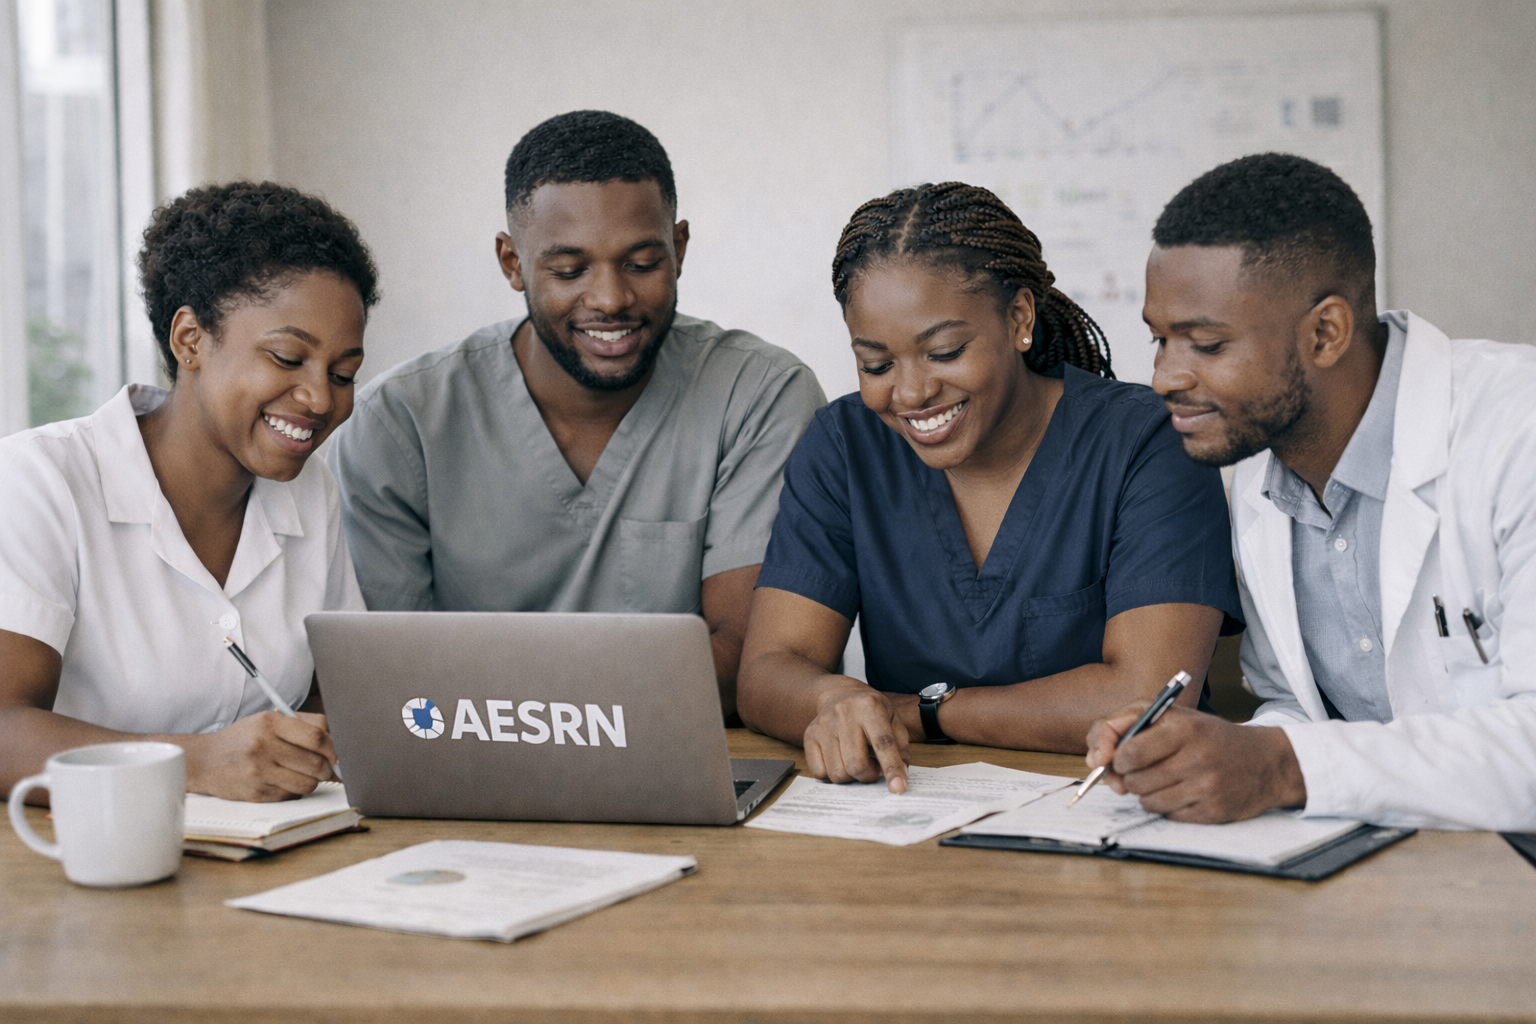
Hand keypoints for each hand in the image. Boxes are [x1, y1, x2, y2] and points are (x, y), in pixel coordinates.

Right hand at [177, 711, 338, 801]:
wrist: (206, 760)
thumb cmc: (244, 738)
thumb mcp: (268, 720)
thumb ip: (303, 726)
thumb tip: (338, 745)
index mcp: (270, 722)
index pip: (316, 737)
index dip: (334, 748)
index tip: (337, 754)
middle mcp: (264, 745)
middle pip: (316, 763)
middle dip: (328, 768)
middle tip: (327, 768)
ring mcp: (259, 771)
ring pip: (308, 783)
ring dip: (312, 781)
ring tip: (303, 774)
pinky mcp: (257, 793)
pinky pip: (291, 795)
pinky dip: (294, 790)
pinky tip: (282, 780)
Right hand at [803, 679, 911, 792]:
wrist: (839, 694)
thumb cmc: (869, 710)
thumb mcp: (893, 718)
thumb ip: (900, 746)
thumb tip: (900, 775)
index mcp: (870, 706)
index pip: (883, 743)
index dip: (891, 768)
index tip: (897, 788)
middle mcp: (844, 713)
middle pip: (856, 765)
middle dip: (868, 775)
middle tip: (873, 767)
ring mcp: (823, 725)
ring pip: (838, 773)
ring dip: (851, 776)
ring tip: (856, 761)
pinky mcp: (809, 736)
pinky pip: (820, 773)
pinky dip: (832, 774)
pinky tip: (839, 760)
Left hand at [1083, 703, 1305, 822]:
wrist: (1264, 762)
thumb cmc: (1205, 736)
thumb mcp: (1167, 714)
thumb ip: (1121, 725)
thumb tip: (1094, 760)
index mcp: (1183, 729)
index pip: (1128, 753)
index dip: (1116, 759)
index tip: (1120, 758)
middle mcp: (1196, 758)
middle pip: (1134, 782)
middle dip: (1130, 778)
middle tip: (1142, 770)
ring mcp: (1206, 788)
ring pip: (1147, 802)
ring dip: (1147, 793)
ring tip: (1164, 779)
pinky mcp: (1212, 813)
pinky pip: (1168, 817)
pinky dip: (1167, 807)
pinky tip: (1183, 792)